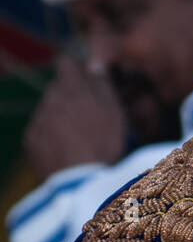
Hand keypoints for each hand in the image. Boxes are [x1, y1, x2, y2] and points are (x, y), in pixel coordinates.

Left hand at [23, 55, 127, 177]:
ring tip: (77, 136)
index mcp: (72, 87)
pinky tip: (64, 148)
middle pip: (58, 88)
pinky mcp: (30, 139)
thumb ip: (102, 84)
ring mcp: (38, 119)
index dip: (76, 68)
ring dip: (59, 115)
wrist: (80, 179)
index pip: (66, 62)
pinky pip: (40, 129)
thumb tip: (94, 65)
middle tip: (86, 114)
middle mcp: (50, 98)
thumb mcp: (114, 110)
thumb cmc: (103, 142)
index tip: (85, 78)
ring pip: (48, 108)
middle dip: (70, 95)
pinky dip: (50, 134)